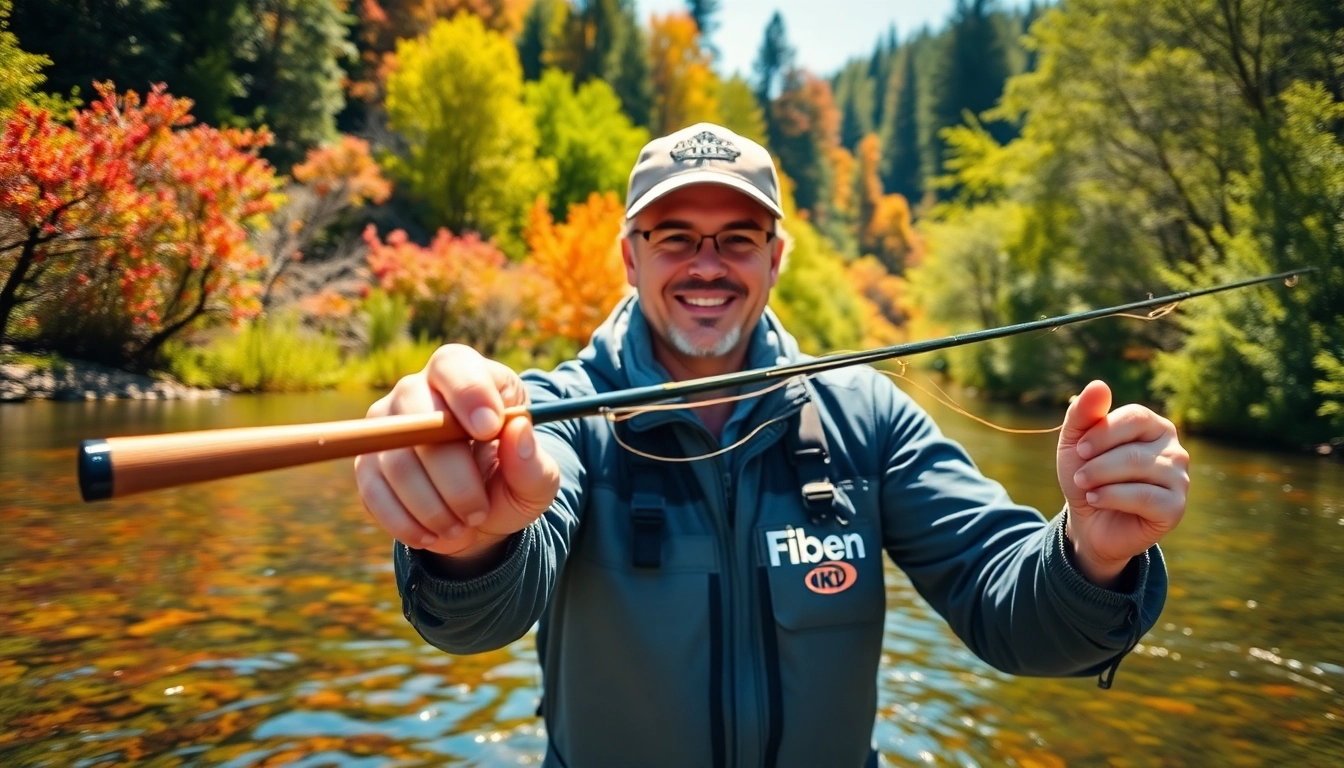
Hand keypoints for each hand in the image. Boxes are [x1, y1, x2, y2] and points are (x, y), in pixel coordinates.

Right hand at [354, 344, 560, 568]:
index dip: (468, 392)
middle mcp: (418, 391)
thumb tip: (517, 429)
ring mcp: (385, 426)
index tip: (489, 429)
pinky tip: (433, 535)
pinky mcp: (366, 463)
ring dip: (433, 507)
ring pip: (396, 462)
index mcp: (468, 377)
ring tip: (463, 527)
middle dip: (453, 476)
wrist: (478, 516)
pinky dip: (406, 522)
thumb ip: (533, 459)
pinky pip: (374, 492)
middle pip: (420, 420)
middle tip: (479, 511)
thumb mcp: (537, 480)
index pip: (454, 366)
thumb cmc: (511, 483)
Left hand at [1056, 381, 1189, 587]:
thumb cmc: (1087, 474)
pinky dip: (1112, 497)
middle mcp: (1174, 450)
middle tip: (1079, 476)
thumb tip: (1099, 384)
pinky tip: (1096, 500)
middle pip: (1133, 448)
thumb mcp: (1075, 442)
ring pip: (1139, 470)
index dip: (1103, 431)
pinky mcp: (1175, 508)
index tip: (1079, 449)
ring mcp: (1179, 479)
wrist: (1090, 520)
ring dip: (1101, 479)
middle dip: (1097, 463)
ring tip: (1086, 487)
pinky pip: (1146, 497)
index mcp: (1154, 427)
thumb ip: (1083, 413)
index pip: (1136, 416)